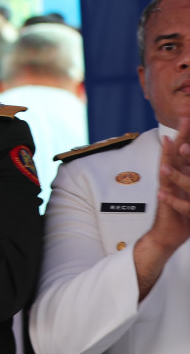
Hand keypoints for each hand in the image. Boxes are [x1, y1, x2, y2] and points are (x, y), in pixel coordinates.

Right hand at [134, 117, 189, 298]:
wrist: (166, 236)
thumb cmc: (182, 220)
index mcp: (183, 178)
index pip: (188, 155)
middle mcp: (175, 178)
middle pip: (180, 152)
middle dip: (185, 135)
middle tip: (187, 116)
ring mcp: (169, 184)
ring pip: (172, 160)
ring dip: (175, 144)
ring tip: (177, 129)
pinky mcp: (166, 192)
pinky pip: (167, 175)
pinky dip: (167, 162)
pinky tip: (167, 153)